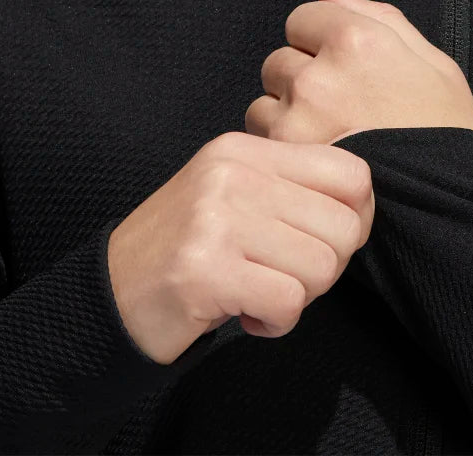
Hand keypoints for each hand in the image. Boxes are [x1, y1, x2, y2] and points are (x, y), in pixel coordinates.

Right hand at [107, 131, 373, 363]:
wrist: (109, 293)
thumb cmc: (187, 247)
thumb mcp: (236, 196)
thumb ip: (293, 190)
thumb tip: (362, 212)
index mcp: (246, 151)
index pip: (351, 173)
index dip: (358, 217)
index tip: (327, 242)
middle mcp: (232, 174)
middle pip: (345, 226)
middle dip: (328, 267)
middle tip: (286, 276)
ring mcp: (216, 218)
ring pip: (322, 267)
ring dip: (299, 297)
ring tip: (260, 293)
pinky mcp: (205, 270)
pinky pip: (289, 302)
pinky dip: (277, 322)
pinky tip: (247, 315)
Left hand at [245, 0, 472, 145]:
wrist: (449, 210)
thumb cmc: (448, 137)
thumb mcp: (434, 64)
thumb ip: (376, 17)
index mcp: (358, 40)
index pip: (302, 18)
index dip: (321, 42)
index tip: (341, 67)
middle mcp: (320, 74)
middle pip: (279, 59)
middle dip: (301, 78)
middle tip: (338, 109)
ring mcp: (298, 118)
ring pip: (264, 101)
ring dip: (286, 115)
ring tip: (328, 138)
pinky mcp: (285, 157)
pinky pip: (262, 138)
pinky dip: (281, 147)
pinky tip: (317, 159)